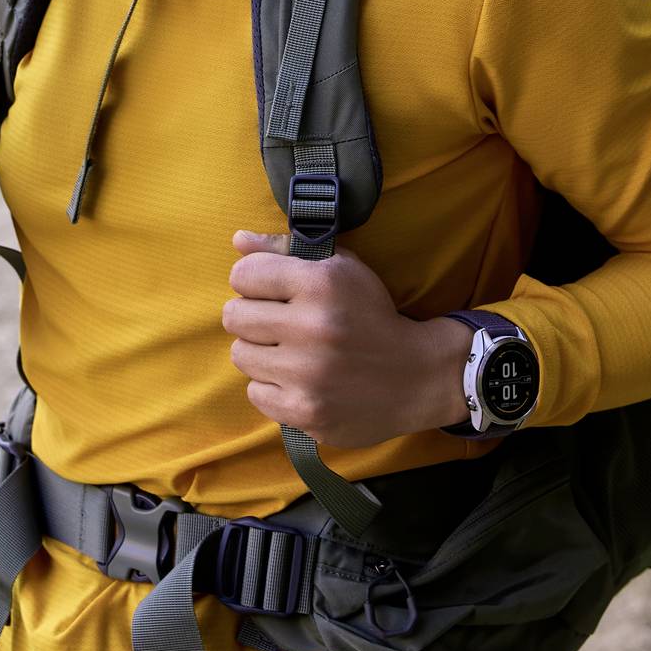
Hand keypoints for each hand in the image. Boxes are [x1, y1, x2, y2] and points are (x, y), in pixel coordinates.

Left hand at [223, 231, 469, 448]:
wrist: (416, 377)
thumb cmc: (372, 316)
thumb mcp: (342, 269)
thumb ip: (286, 249)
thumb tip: (237, 239)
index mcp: (321, 284)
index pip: (243, 274)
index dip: (255, 280)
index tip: (273, 290)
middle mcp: (312, 327)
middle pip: (234, 316)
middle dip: (254, 316)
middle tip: (281, 323)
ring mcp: (307, 375)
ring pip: (240, 355)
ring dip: (261, 353)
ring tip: (292, 352)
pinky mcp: (304, 411)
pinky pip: (255, 392)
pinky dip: (273, 386)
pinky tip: (300, 380)